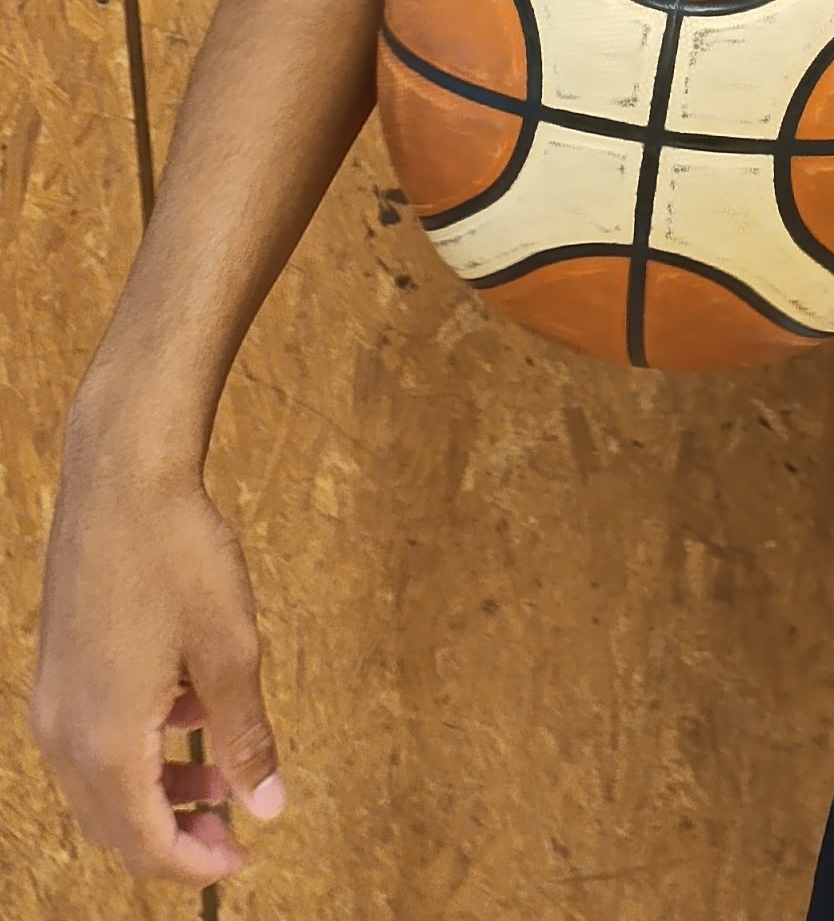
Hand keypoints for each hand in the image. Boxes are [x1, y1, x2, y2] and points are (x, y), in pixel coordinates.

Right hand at [33, 421, 286, 884]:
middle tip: (238, 828)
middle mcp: (64, 736)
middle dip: (177, 838)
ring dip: (159, 795)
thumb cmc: (178, 556)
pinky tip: (189, 712)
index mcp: (107, 743)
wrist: (121, 478)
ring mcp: (53, 703)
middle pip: (115, 827)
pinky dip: (139, 751)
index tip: (245, 857)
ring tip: (222, 771)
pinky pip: (92, 743)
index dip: (197, 867)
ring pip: (100, 789)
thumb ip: (245, 737)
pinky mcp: (57, 672)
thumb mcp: (231, 649)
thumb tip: (270, 806)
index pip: (146, 845)